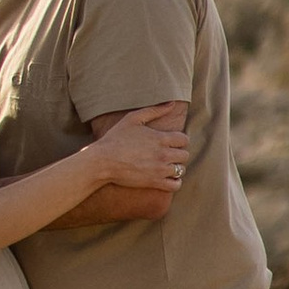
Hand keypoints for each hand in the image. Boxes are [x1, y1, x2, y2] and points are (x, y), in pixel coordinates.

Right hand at [80, 102, 187, 217]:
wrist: (103, 161)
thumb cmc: (116, 138)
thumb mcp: (133, 118)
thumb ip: (154, 110)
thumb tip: (172, 103)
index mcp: (161, 138)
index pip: (184, 139)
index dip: (179, 140)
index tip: (171, 143)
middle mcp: (163, 154)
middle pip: (185, 155)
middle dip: (178, 154)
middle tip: (169, 155)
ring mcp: (160, 169)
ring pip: (181, 170)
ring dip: (176, 168)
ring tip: (167, 166)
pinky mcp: (154, 182)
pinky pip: (175, 185)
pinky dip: (175, 182)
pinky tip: (168, 179)